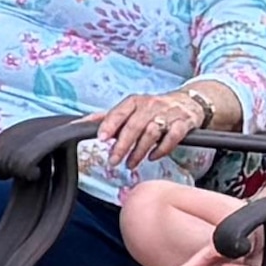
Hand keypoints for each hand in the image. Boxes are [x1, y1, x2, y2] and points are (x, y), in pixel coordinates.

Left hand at [95, 82, 215, 158]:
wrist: (188, 101)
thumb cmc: (153, 108)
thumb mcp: (130, 109)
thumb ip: (107, 118)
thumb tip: (78, 124)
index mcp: (134, 102)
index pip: (119, 112)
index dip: (109, 125)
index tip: (101, 138)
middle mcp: (150, 106)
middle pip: (134, 126)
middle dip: (122, 145)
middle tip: (113, 161)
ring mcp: (168, 114)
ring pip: (151, 133)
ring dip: (139, 151)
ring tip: (130, 164)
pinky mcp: (183, 123)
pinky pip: (173, 137)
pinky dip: (162, 149)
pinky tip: (153, 157)